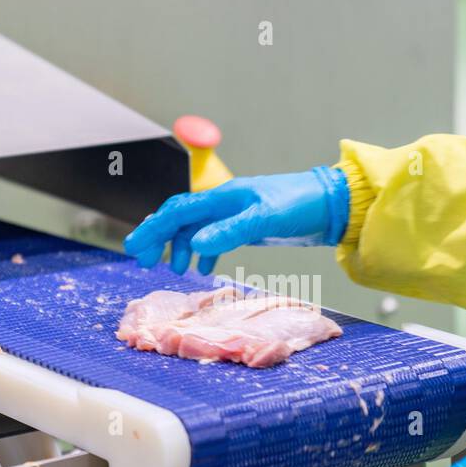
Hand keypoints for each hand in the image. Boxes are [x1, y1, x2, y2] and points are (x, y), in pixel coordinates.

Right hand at [123, 166, 348, 274]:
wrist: (330, 203)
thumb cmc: (299, 206)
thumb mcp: (264, 219)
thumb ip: (230, 231)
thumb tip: (197, 245)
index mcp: (222, 198)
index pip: (178, 212)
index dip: (154, 229)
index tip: (135, 247)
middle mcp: (224, 203)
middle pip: (181, 218)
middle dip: (160, 238)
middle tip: (144, 260)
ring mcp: (235, 213)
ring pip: (197, 228)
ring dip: (182, 247)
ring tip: (174, 268)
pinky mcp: (247, 224)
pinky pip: (216, 236)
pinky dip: (205, 251)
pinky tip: (205, 268)